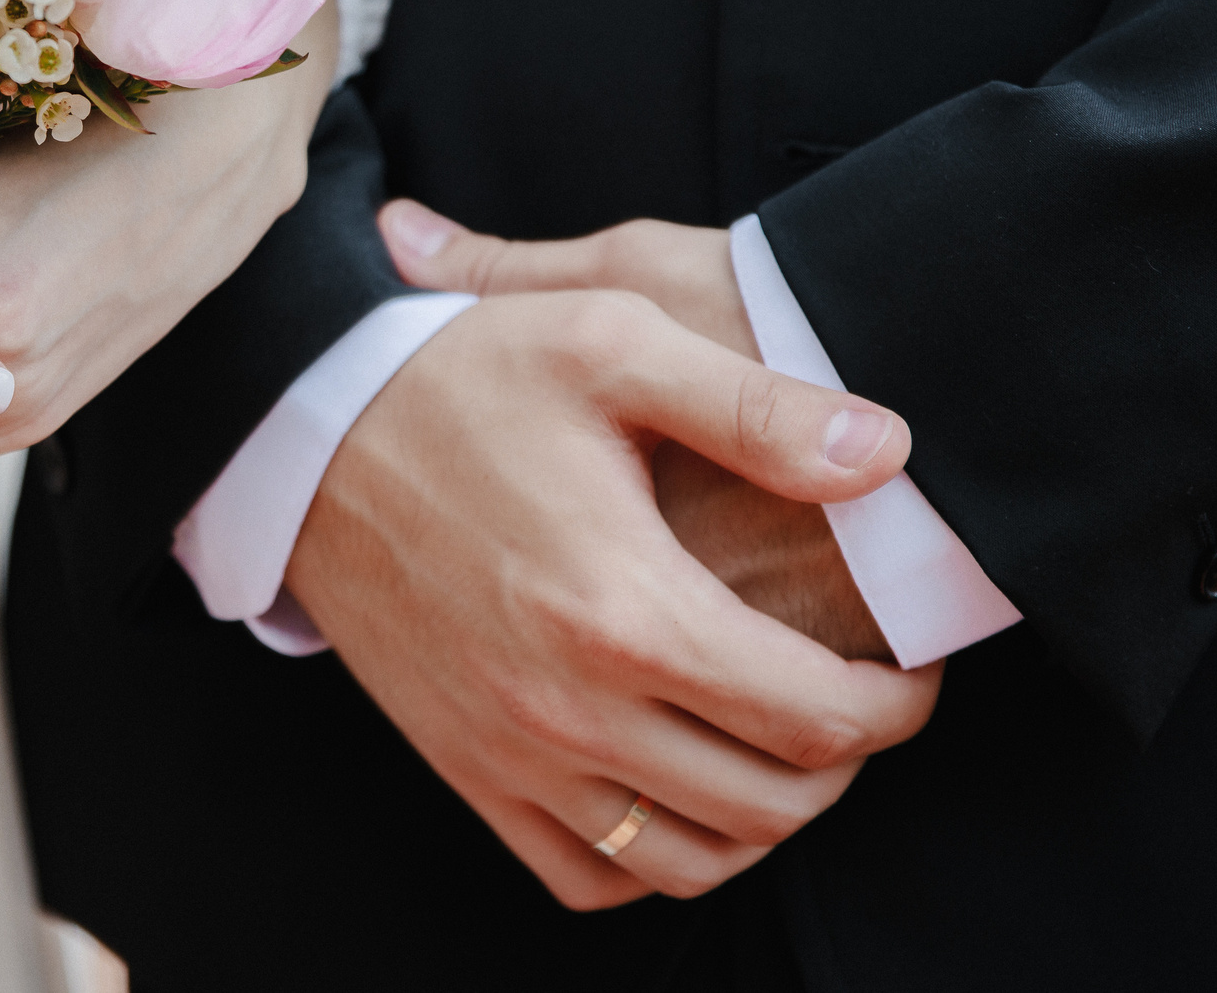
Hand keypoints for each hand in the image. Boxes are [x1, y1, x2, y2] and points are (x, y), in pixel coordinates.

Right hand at [283, 290, 941, 908]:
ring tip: (780, 745)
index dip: (900, 703)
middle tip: (860, 700)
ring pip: (690, 859)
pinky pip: (588, 874)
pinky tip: (676, 783)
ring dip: (765, 820)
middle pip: (775, 803)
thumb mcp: (610, 342)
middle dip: (849, 761)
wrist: (305, 425)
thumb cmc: (461, 374)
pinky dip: (655, 856)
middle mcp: (569, 707)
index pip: (820, 718)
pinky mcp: (464, 768)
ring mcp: (510, 752)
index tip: (911, 667)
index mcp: (625, 608)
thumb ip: (757, 407)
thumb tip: (888, 456)